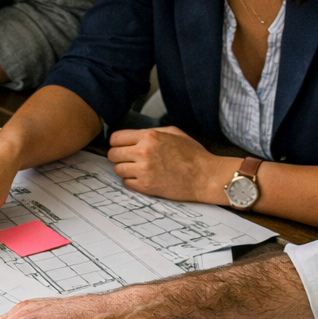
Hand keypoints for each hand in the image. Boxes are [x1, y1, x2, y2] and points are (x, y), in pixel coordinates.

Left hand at [107, 126, 233, 201]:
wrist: (204, 176)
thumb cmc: (193, 155)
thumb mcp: (174, 133)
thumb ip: (152, 132)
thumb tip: (135, 135)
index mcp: (150, 137)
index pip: (116, 138)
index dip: (118, 142)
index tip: (122, 146)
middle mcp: (143, 152)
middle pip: (113, 154)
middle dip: (118, 156)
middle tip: (128, 159)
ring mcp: (143, 170)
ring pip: (117, 169)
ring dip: (125, 169)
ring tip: (137, 169)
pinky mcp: (145, 186)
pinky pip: (126, 183)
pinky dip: (132, 181)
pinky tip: (143, 178)